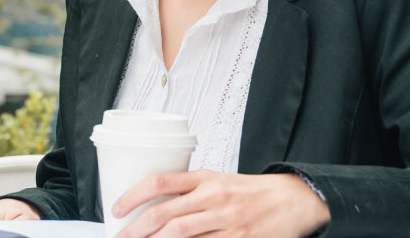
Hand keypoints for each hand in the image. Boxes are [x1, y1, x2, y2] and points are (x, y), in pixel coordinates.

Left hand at [112, 171, 328, 237]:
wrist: (293, 200)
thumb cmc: (251, 192)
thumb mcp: (218, 181)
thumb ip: (189, 192)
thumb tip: (153, 208)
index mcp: (205, 178)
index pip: (160, 182)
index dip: (133, 196)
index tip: (116, 208)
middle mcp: (213, 197)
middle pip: (164, 215)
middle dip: (135, 230)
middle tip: (119, 237)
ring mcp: (226, 221)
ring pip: (179, 235)